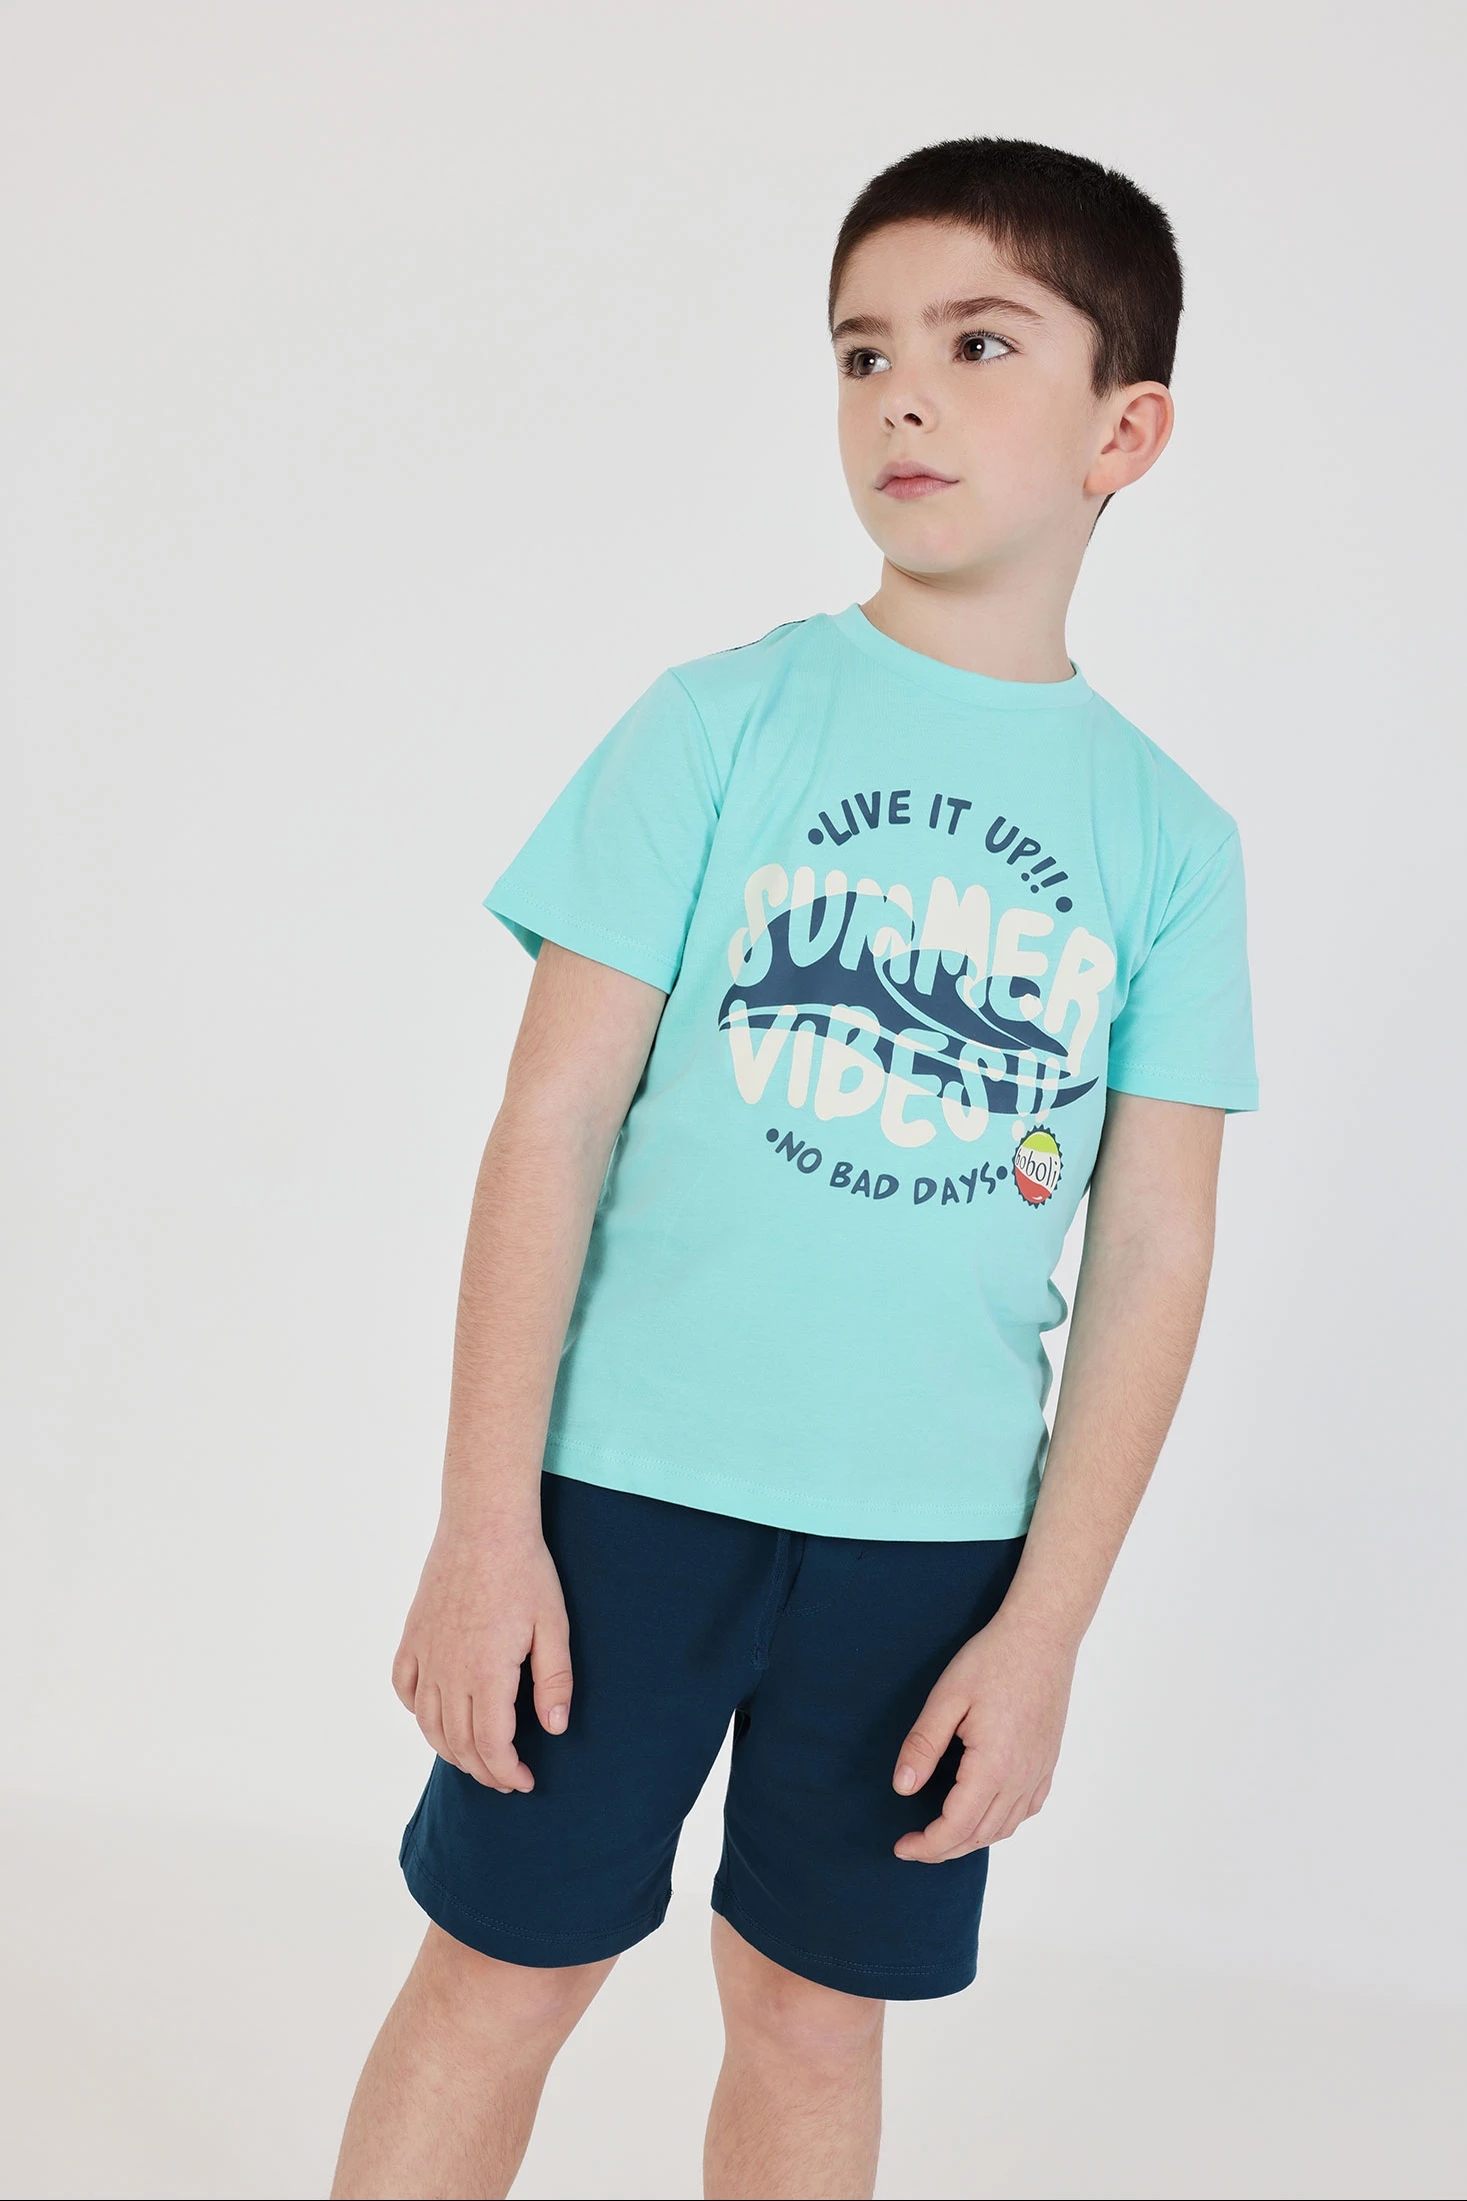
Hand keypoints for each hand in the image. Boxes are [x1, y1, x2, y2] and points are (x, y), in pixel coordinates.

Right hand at [392, 1511, 571, 1793]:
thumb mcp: (554, 1626)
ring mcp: (426, 1655)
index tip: (525, 1781)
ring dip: (451, 1751)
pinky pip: (405, 1688)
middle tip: (506, 1777)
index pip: (491, 1747)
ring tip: (475, 1759)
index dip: (507, 1773)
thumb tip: (555, 1728)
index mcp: (487, 1675)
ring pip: (429, 1723)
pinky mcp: (413, 1636)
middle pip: (459, 1744)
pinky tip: (435, 1716)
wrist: (484, 1524)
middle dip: (484, 1770)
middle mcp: (450, 1672)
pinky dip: (418, 1712)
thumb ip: (554, 1681)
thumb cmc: (525, 1571)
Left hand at [891, 1616, 1075, 1860]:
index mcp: (993, 1766)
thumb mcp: (947, 1697)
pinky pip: (1026, 1809)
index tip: (901, 1846)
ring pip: (1005, 1827)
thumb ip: (923, 1745)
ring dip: (971, 1840)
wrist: (1042, 1635)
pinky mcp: (1048, 1761)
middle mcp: (1021, 1777)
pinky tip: (984, 1814)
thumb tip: (903, 1787)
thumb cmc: (993, 1659)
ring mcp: (1039, 1771)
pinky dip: (1002, 1823)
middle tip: (914, 1845)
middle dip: (944, 1849)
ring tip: (942, 1835)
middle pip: (980, 1835)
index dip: (927, 1845)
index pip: (956, 1827)